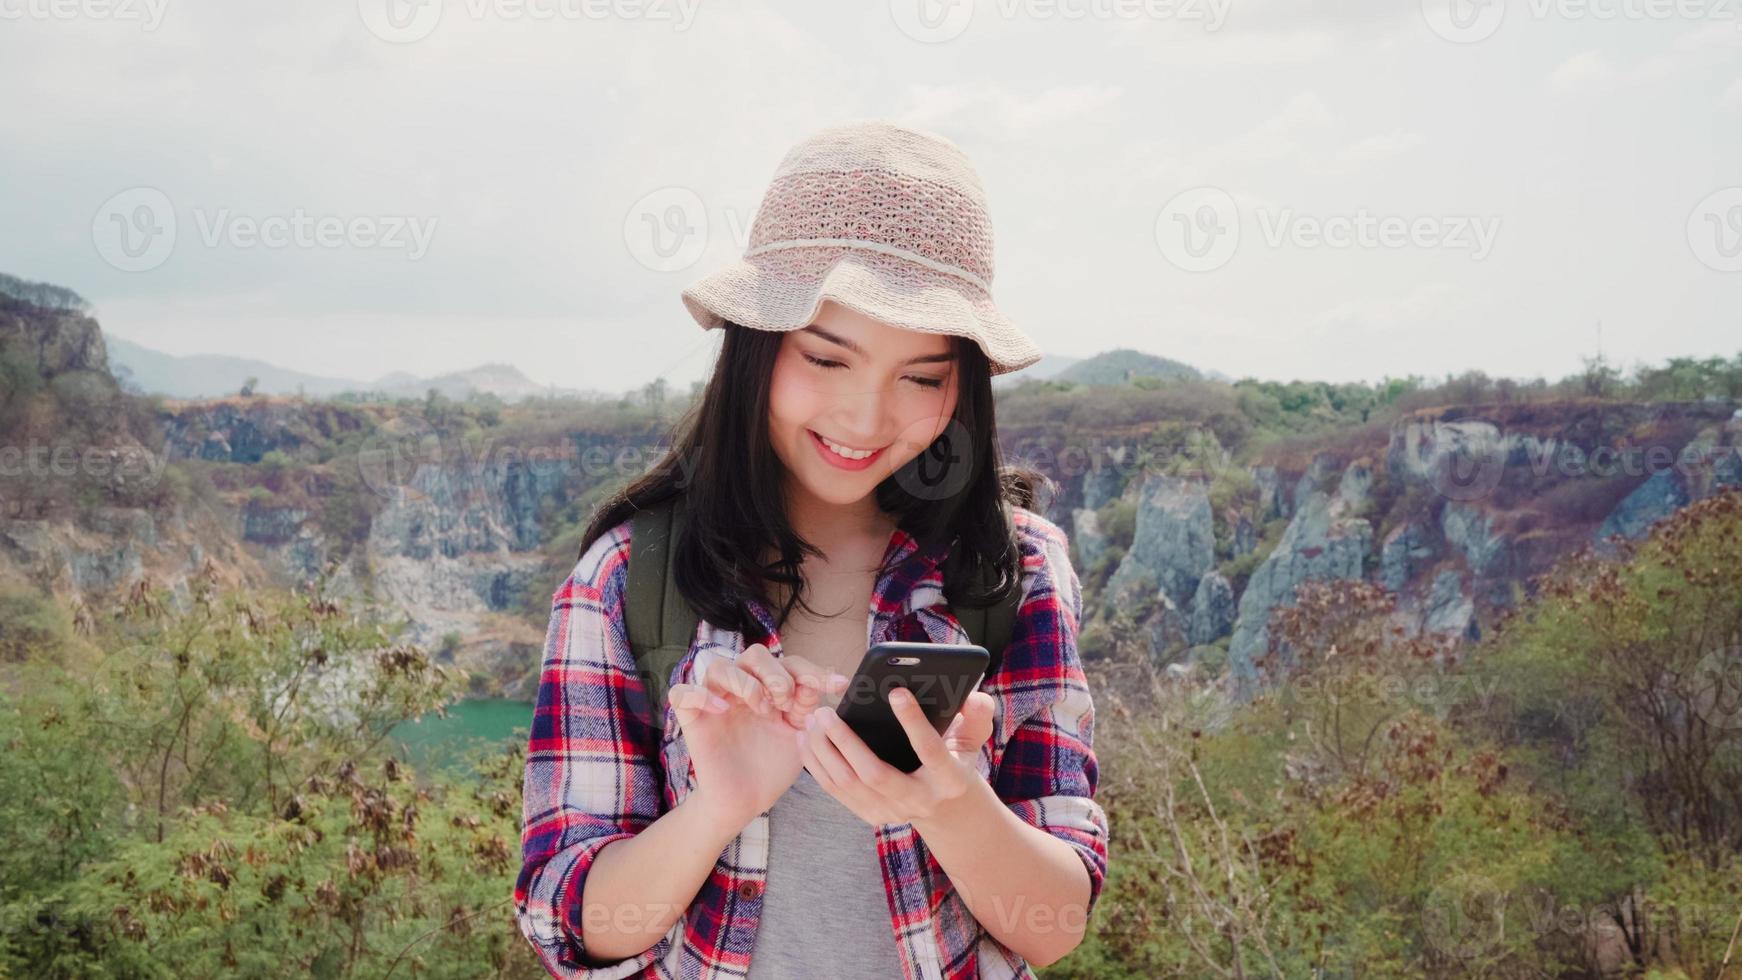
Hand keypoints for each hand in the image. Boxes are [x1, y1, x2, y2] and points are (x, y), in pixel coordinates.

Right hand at [669, 644, 848, 831]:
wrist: (746, 802)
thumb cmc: (771, 768)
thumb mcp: (799, 737)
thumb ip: (808, 709)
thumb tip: (818, 684)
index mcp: (770, 690)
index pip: (790, 664)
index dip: (813, 670)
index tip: (839, 686)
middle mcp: (743, 691)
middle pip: (754, 655)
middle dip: (776, 673)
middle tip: (786, 702)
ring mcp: (716, 702)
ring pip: (718, 666)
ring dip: (746, 682)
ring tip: (762, 708)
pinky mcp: (693, 720)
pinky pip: (682, 694)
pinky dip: (700, 695)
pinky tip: (722, 709)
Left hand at [796, 687, 996, 827]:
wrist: (947, 812)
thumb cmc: (956, 764)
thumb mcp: (973, 742)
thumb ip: (977, 717)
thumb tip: (974, 696)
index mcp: (948, 779)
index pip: (931, 751)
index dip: (914, 722)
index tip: (896, 691)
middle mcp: (918, 800)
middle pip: (875, 774)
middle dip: (846, 742)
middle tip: (826, 712)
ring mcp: (892, 811)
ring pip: (849, 784)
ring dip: (825, 752)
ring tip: (812, 721)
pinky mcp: (871, 815)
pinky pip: (837, 792)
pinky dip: (817, 766)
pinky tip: (807, 740)